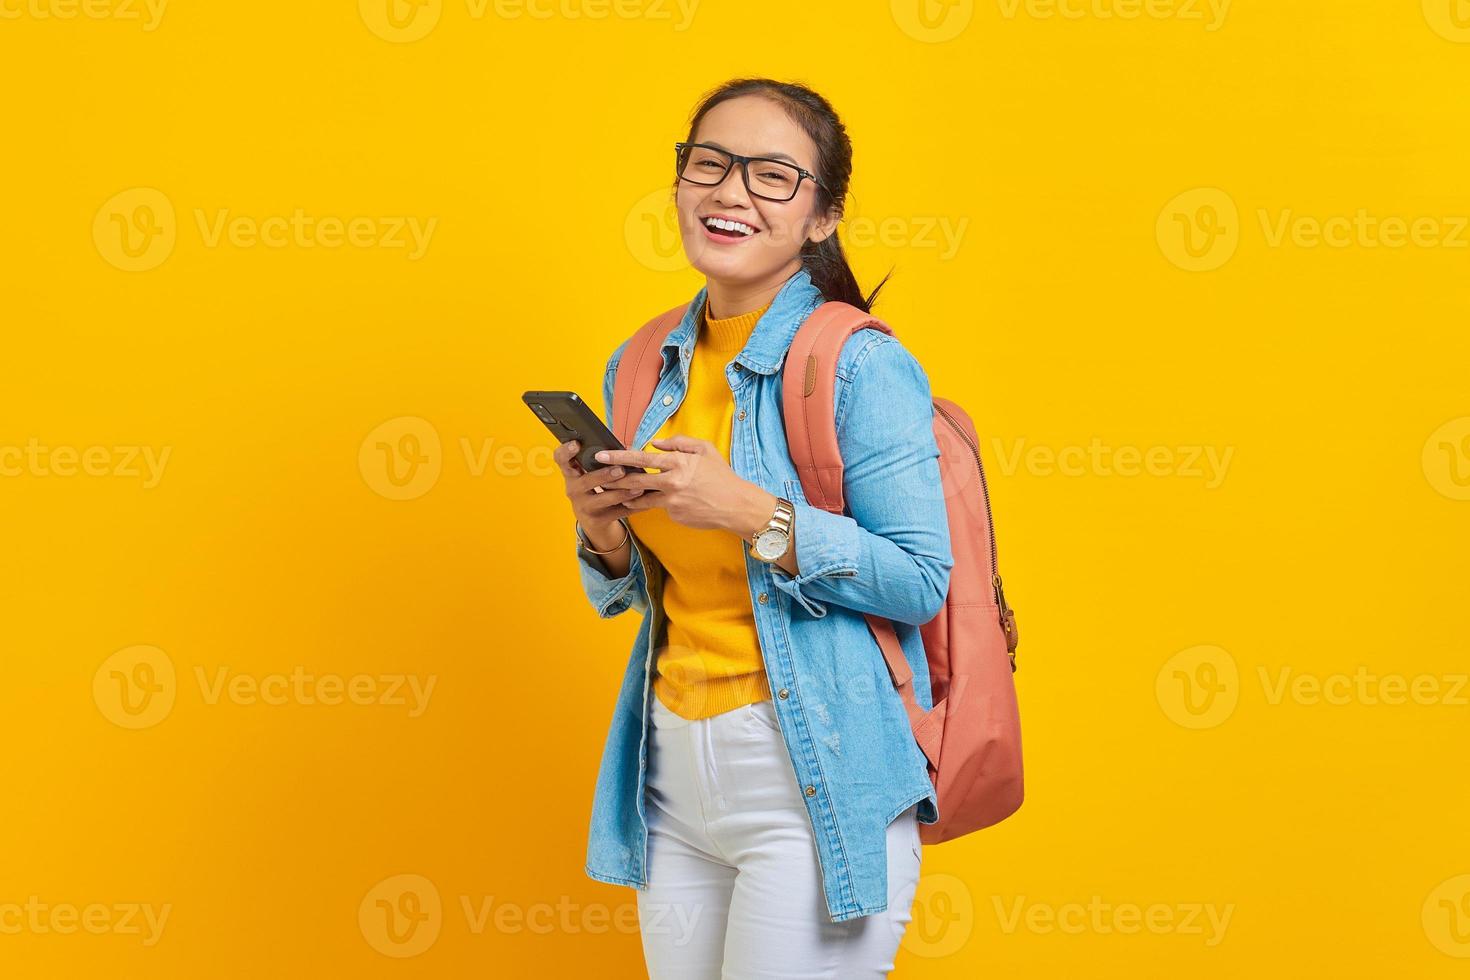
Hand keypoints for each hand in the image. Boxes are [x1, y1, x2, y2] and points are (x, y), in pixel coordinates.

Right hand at [553, 439, 645, 532]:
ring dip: (622, 493)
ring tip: (639, 487)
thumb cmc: (595, 486)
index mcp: (571, 473)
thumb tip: (628, 448)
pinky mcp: (597, 520)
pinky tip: (645, 502)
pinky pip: (617, 513)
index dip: (566, 451)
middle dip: (603, 475)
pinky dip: (632, 507)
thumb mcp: (592, 473)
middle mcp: (573, 489)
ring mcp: (584, 506)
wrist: (592, 519)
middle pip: (586, 482)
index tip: (576, 443)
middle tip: (620, 470)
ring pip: (604, 499)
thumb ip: (604, 460)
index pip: (560, 459)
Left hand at [594, 435, 758, 532]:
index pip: (641, 458)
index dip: (619, 457)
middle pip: (634, 481)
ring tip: (618, 493)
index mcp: (677, 463)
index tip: (602, 455)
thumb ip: (678, 443)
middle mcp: (671, 483)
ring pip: (641, 499)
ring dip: (628, 496)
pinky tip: (667, 502)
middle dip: (614, 479)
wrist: (736, 505)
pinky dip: (659, 503)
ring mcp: (671, 502)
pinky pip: (661, 507)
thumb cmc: (721, 476)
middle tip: (598, 477)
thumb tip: (655, 443)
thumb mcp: (704, 450)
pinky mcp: (674, 515)